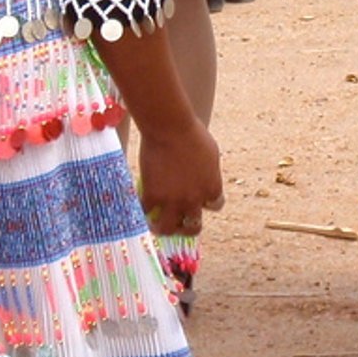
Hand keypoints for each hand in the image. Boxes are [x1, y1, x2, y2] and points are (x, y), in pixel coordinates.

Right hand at [136, 119, 224, 236]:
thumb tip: (205, 177)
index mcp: (212, 188)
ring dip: (164, 229)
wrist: (170, 127)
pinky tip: (142, 207)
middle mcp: (195, 199)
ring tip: (157, 225)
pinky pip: (146, 213)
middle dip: (187, 228)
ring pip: (168, 228)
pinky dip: (144, 211)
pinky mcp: (153, 196)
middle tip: (179, 224)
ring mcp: (173, 201)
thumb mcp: (210, 152)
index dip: (207, 203)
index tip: (199, 199)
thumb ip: (209, 171)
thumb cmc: (191, 132)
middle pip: (194, 226)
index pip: (215, 206)